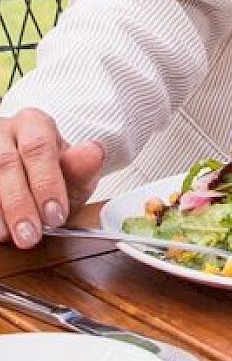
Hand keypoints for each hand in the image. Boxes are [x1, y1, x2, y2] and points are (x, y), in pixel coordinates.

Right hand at [0, 109, 103, 248]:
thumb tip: (94, 151)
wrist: (29, 175)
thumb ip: (81, 169)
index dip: (46, 184)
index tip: (55, 216)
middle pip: (6, 163)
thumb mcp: (74, 174)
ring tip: (9, 237)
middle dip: (19, 204)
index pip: (39, 148)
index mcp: (34, 124)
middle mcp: (2, 130)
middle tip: (30, 235)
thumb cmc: (52, 173)